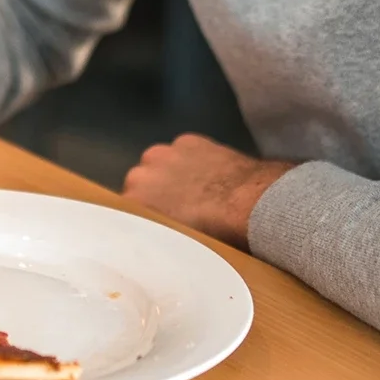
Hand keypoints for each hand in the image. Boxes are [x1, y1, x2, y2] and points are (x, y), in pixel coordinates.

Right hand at [121, 134, 297, 249]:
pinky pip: (184, 150)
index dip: (145, 214)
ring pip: (162, 163)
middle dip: (156, 191)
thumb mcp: (177, 239)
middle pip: (142, 181)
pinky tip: (211, 172)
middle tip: (180, 207)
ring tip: (198, 188)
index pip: (128, 207)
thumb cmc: (214, 234)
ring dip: (173, 172)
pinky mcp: (188, 139)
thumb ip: (158, 228)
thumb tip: (159, 230)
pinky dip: (193, 158)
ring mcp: (166, 151)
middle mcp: (142, 171)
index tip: (160, 222)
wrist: (250, 204)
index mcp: (134, 199)